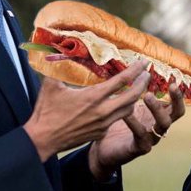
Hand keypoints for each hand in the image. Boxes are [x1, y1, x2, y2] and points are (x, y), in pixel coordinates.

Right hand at [24, 61, 150, 161]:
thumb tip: (58, 50)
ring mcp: (103, 124)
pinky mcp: (100, 133)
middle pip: (133, 96)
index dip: (135, 70)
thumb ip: (59, 67)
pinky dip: (121, 109)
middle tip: (147, 74)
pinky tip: (119, 103)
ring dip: (135, 98)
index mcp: (93, 96)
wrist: (43, 139)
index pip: (122, 80)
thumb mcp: (51, 85)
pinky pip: (116, 119)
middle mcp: (103, 111)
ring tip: (137, 88)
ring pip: (128, 110)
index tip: (143, 62)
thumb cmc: (46, 111)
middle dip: (143, 84)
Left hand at [88, 83, 185, 180]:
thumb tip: (138, 70)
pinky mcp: (139, 148)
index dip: (178, 95)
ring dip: (157, 108)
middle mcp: (158, 127)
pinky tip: (126, 113)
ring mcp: (151, 138)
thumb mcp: (129, 106)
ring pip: (163, 124)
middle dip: (176, 99)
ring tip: (147, 96)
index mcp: (158, 116)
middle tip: (171, 85)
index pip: (175, 105)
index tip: (173, 81)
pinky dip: (135, 123)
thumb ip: (135, 93)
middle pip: (176, 114)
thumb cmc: (118, 124)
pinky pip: (141, 136)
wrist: (104, 149)